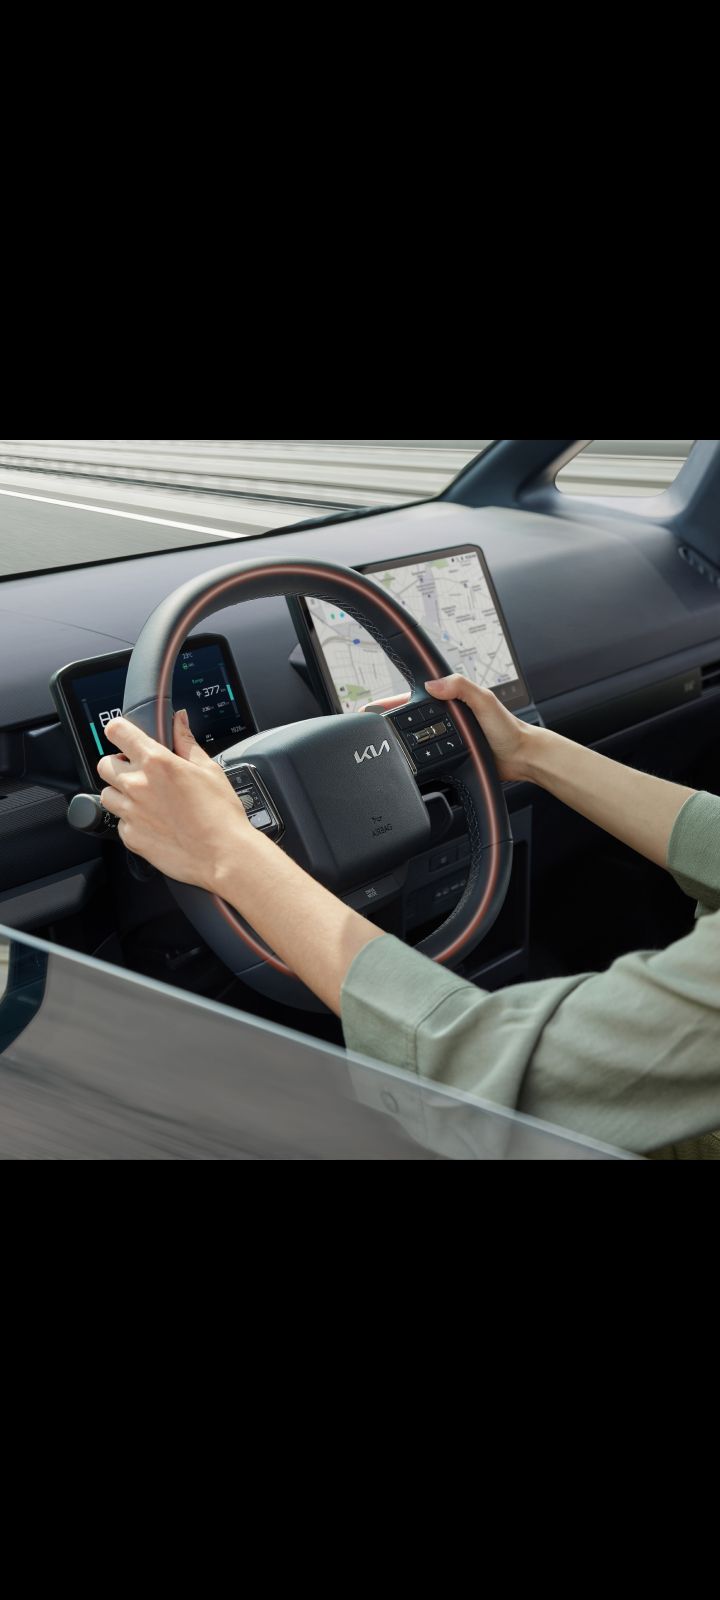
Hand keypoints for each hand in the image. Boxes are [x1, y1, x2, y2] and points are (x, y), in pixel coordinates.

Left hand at [97, 710, 251, 890]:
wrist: (223, 855)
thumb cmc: (220, 814)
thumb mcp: (208, 769)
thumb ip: (186, 741)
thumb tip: (178, 720)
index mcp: (156, 762)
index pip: (117, 731)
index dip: (119, 730)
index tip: (124, 735)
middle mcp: (137, 785)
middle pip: (104, 764)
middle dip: (118, 765)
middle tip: (140, 773)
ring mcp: (131, 813)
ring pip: (107, 794)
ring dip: (121, 793)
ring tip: (146, 800)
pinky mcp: (130, 837)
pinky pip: (119, 822)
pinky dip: (132, 820)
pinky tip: (154, 822)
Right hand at [363, 675, 536, 782]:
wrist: (521, 757)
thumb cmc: (508, 729)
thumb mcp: (485, 700)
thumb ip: (460, 687)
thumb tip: (432, 685)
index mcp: (450, 699)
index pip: (414, 697)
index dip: (391, 702)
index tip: (371, 707)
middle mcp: (446, 717)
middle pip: (409, 718)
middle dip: (387, 721)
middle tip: (365, 728)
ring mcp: (447, 738)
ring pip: (414, 739)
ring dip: (398, 741)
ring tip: (376, 744)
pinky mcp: (449, 756)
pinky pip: (426, 757)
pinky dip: (413, 759)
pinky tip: (402, 762)